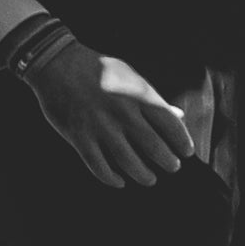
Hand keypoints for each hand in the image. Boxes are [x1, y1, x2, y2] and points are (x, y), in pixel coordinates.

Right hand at [16, 31, 195, 191]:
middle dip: (167, 161)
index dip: (181, 141)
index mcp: (138, 95)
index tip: (187, 152)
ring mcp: (100, 127)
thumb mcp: (131, 76)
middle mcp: (123, 113)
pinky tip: (119, 182)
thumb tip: (177, 115)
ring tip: (150, 179)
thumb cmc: (98, 68)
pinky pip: (98, 166)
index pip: (169, 123)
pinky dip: (111, 178)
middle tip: (173, 168)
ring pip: (128, 161)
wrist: (58, 63)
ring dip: (143, 174)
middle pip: (153, 146)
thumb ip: (153, 98)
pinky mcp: (79, 137)